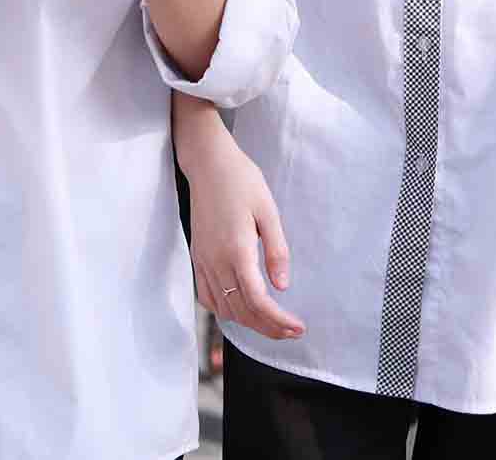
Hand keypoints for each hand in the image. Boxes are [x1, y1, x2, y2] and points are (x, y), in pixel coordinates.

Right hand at [178, 117, 304, 341]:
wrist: (207, 163)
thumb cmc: (241, 181)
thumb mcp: (268, 211)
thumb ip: (276, 250)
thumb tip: (282, 286)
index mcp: (236, 250)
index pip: (257, 301)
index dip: (278, 321)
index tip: (298, 327)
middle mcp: (216, 261)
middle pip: (241, 311)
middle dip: (268, 328)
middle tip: (292, 332)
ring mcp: (203, 260)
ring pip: (223, 307)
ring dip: (248, 323)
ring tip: (272, 324)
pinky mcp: (197, 256)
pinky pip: (207, 296)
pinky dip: (224, 311)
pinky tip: (240, 310)